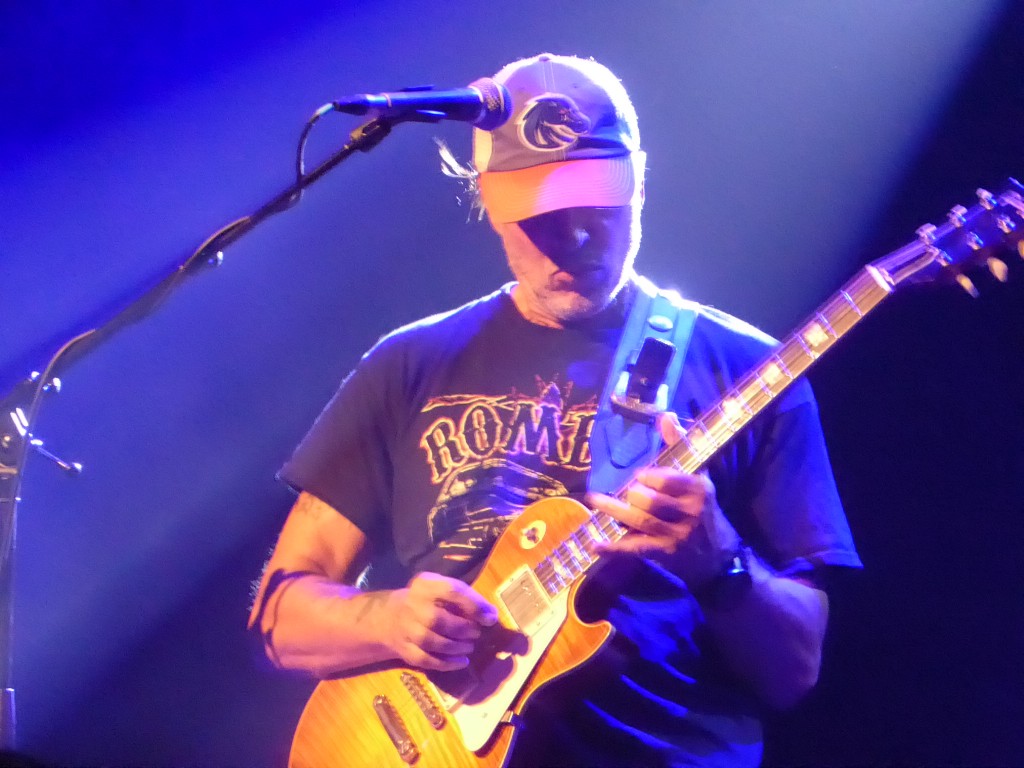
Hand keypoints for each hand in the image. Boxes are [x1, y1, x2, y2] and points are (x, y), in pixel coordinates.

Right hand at [383, 572, 497, 670]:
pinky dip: (447, 663)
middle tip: (476, 633)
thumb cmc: (428, 601)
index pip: (451, 591)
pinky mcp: (404, 650)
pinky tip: (461, 662)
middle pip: (437, 619)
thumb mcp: (442, 589)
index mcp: (425, 585)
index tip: (490, 618)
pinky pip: (425, 660)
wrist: (391, 617)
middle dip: (462, 629)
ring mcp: (406, 629)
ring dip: (456, 647)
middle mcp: (412, 605)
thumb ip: (466, 599)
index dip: (473, 605)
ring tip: (469, 647)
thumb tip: (491, 615)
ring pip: (431, 642)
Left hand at [587, 412, 740, 588]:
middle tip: (629, 493)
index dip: (648, 477)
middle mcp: (690, 513)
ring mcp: (677, 536)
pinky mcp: (666, 554)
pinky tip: (596, 544)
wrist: (720, 557)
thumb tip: (665, 415)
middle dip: (633, 494)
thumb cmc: (704, 511)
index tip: (641, 477)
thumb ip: (680, 446)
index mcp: (699, 489)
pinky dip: (614, 547)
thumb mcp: (699, 477)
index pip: (666, 478)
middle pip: (649, 500)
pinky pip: (635, 548)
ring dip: (613, 510)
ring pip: (639, 520)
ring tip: (594, 499)